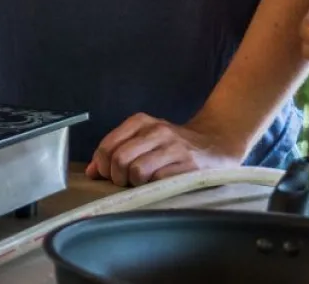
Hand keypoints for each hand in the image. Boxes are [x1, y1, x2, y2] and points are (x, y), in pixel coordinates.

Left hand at [85, 113, 244, 186]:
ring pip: (137, 171)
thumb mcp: (143, 139)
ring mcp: (173, 147)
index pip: (107, 146)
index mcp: (141, 121)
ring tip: (144, 183)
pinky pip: (158, 181)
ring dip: (135, 184)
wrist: (217, 143)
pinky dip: (153, 187)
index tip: (108, 175)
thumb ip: (116, 151)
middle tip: (126, 182)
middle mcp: (157, 130)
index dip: (102, 166)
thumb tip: (92, 172)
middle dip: (117, 177)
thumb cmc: (173, 145)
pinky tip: (159, 184)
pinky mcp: (189, 165)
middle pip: (119, 159)